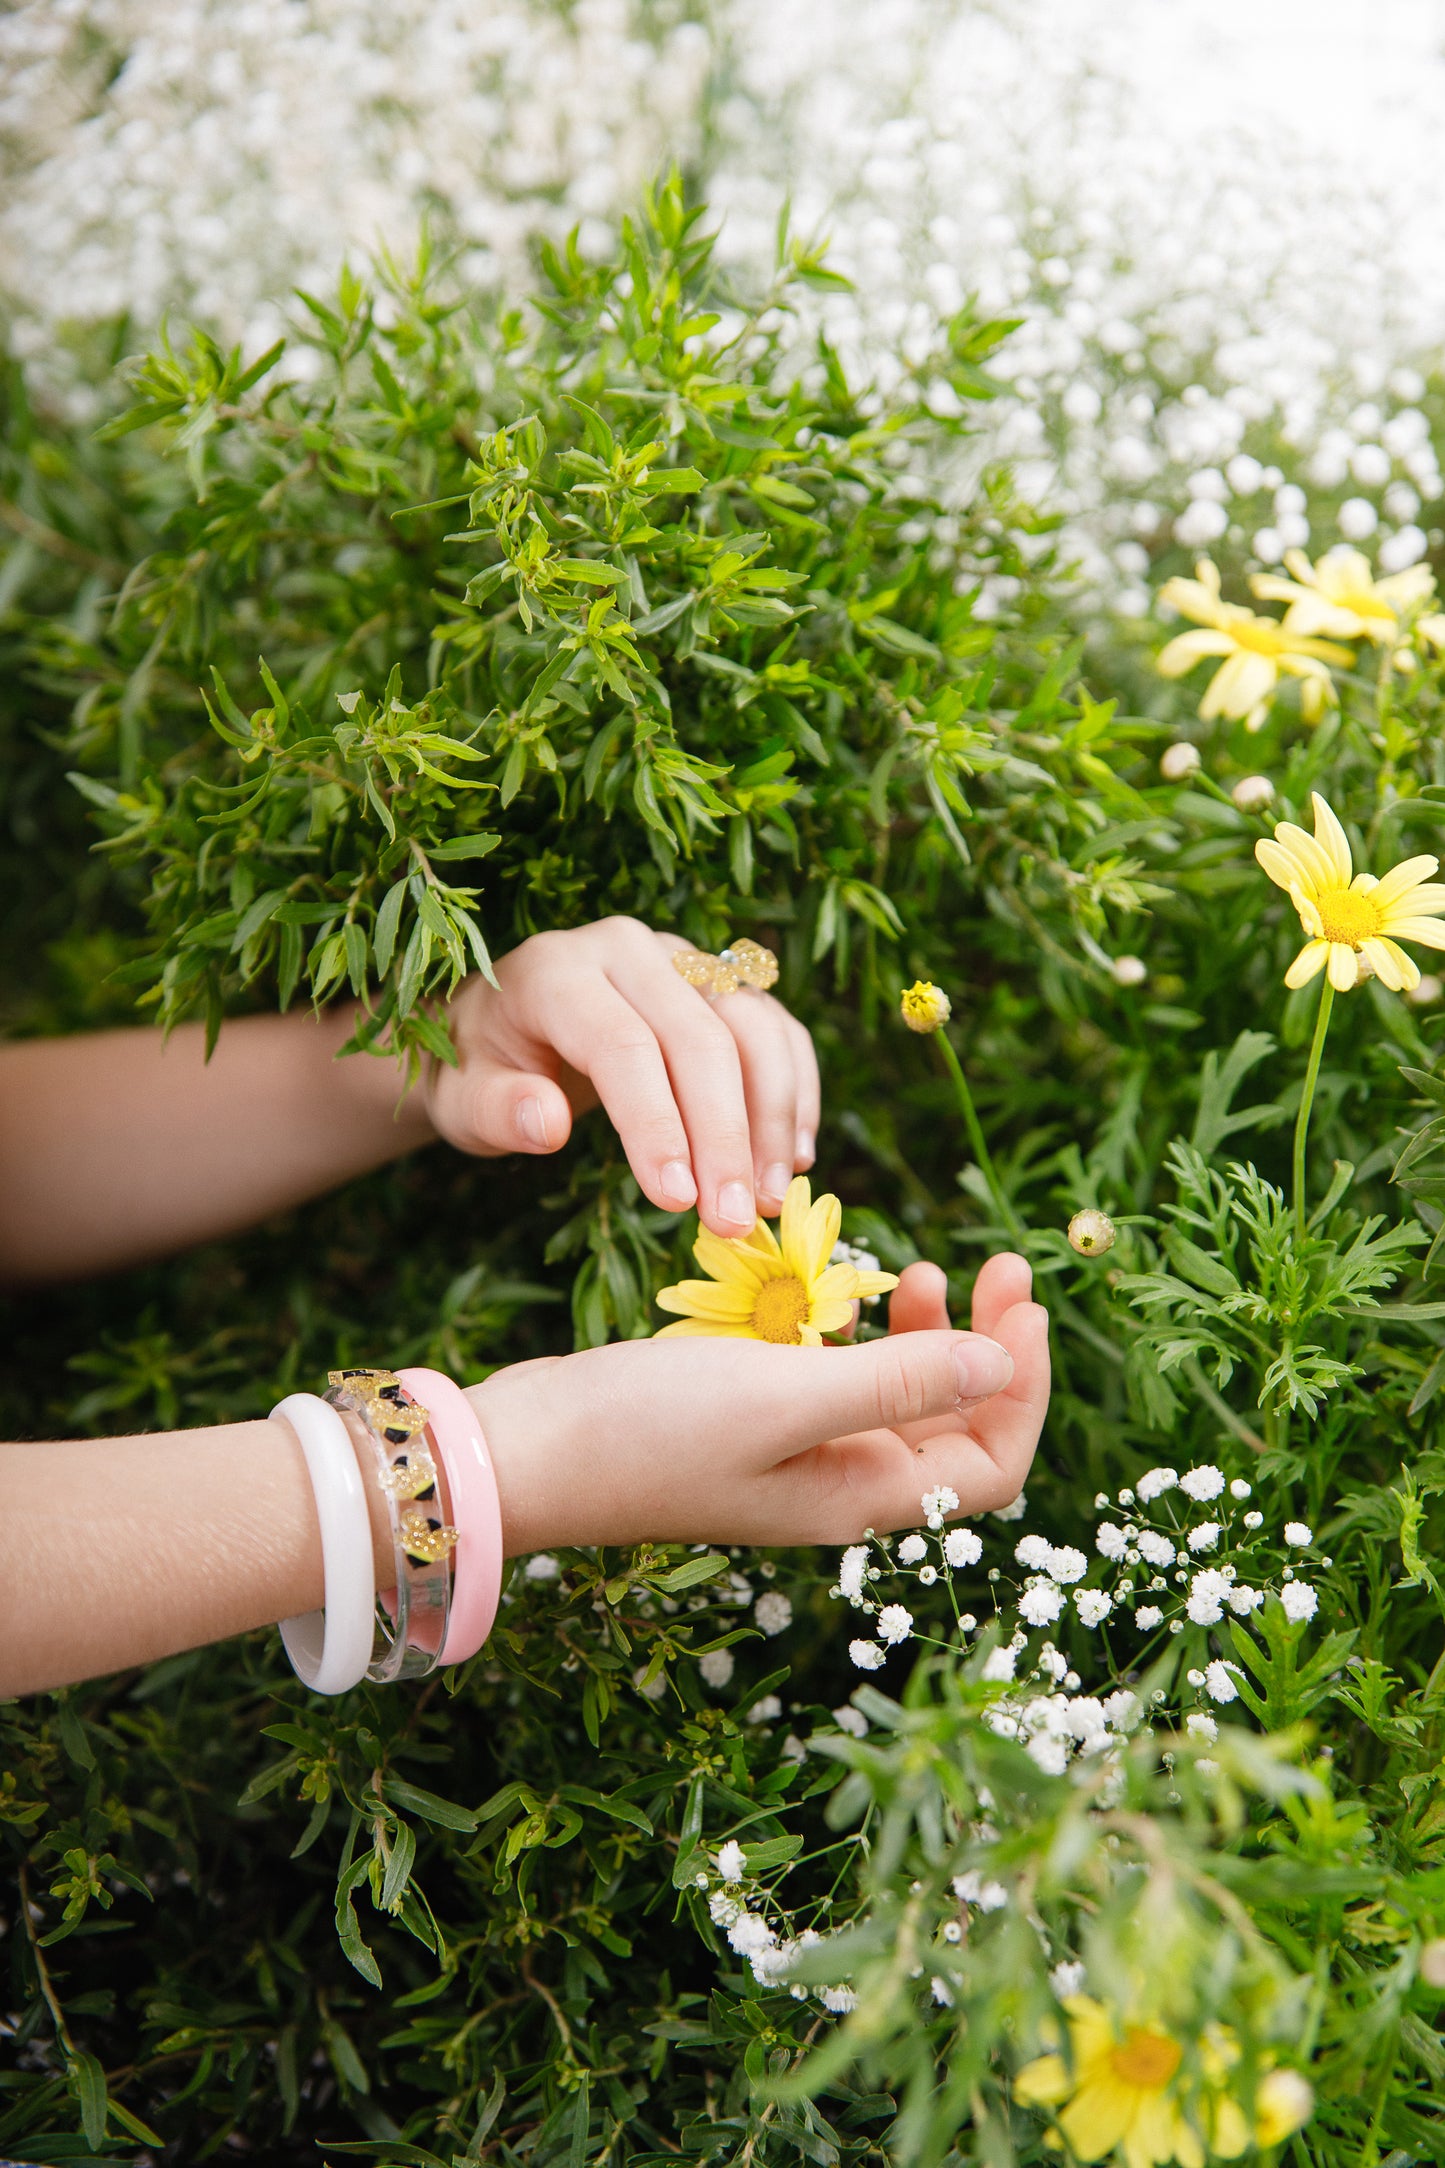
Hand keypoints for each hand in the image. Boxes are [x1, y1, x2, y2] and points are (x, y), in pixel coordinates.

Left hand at [425, 918, 819, 1236]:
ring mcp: (682, 958)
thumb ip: (499, 1111)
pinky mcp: (720, 982)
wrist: (501, 1030)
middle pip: (699, 1037)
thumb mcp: (463, 1099)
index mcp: (557, 970)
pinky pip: (776, 1029)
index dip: (656, 1124)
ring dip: (771, 1118)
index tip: (677, 1200)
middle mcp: (628, 948)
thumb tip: (549, 1124)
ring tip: (768, 1198)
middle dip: (725, 1136)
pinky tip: (791, 1157)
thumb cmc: (481, 1069)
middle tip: (734, 1220)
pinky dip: (794, 1091)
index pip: (622, 1044)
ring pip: (752, 1027)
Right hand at [469, 1254, 1048, 1548]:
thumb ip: (895, 1382)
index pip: (989, 1466)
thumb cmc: (646, 1429)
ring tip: (922, 1268)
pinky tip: (843, 1289)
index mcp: (857, 1498)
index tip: (1019, 1301)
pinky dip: (859, 1333)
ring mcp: (793, 1455)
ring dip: (927, 1334)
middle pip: (954, 1428)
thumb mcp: (782, 1395)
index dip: (1024, 1388)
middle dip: (989, 1347)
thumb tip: (1003, 1366)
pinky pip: (838, 1380)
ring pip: (897, 1399)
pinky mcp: (751, 1421)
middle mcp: (837, 1486)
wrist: (523, 1449)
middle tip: (997, 1263)